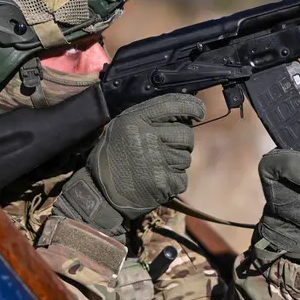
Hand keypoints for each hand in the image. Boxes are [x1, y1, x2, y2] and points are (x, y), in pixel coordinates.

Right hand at [56, 93, 204, 237]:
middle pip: (186, 134)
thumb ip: (147, 119)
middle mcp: (148, 136)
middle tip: (164, 151)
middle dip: (181, 143)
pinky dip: (173, 181)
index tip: (200, 111)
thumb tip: (181, 113)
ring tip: (154, 168)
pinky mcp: (164, 181)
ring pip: (186, 157)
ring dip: (176, 163)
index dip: (192, 106)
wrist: (100, 195)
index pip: (174, 104)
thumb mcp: (120, 129)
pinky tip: (156, 181)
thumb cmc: (110, 160)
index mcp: (135, 119)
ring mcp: (158, 160)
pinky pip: (182, 178)